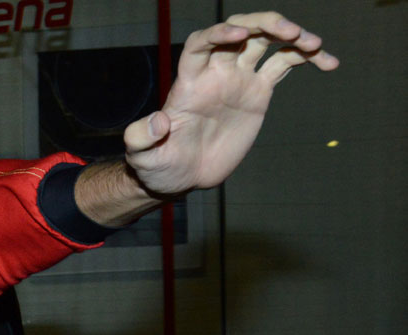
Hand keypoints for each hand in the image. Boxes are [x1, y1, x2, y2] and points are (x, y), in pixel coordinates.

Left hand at [124, 12, 338, 197]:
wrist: (181, 175)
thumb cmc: (158, 165)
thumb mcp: (142, 156)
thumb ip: (140, 138)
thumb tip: (158, 121)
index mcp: (189, 81)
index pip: (202, 43)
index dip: (219, 33)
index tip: (239, 34)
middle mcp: (216, 72)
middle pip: (240, 30)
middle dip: (264, 23)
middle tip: (290, 31)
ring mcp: (238, 79)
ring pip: (267, 41)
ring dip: (292, 35)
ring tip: (314, 45)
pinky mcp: (258, 92)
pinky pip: (285, 64)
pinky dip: (308, 58)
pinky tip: (329, 64)